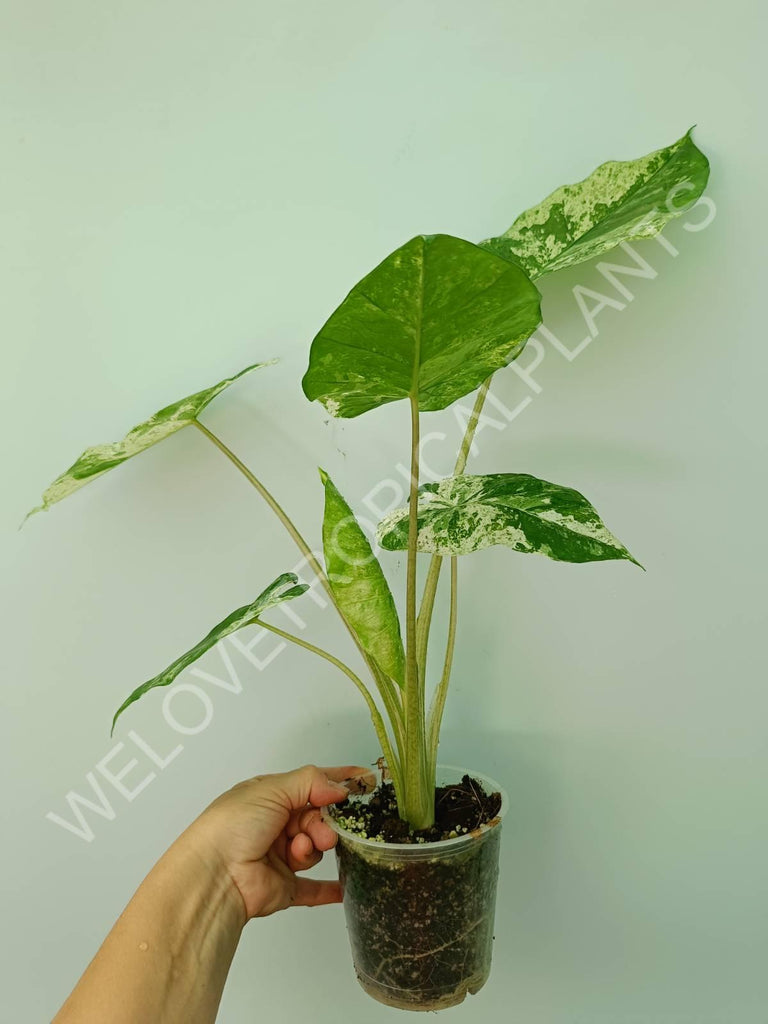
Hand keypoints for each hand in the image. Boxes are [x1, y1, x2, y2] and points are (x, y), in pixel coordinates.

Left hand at [184, 764, 373, 919]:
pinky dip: (330, 888)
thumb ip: (311, 782)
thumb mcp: (272, 789)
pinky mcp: (284, 887)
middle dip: (324, 822)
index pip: (311, 783)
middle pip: (317, 818)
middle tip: (323, 830)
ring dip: (314, 847)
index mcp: (270, 797)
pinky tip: (346, 887)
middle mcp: (275, 825)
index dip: (338, 781)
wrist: (214, 875)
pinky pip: (314, 889)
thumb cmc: (232, 826)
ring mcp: (280, 857)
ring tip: (301, 849)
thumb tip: (340, 787)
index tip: (366, 781)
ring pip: (316, 848)